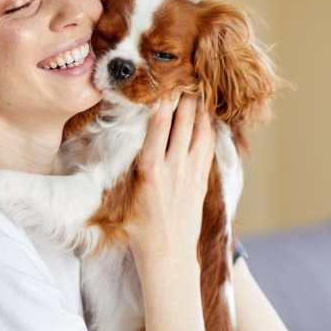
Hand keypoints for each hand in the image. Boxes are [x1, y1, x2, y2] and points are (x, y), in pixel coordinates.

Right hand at [126, 92, 215, 266]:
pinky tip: (207, 116)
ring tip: (199, 87)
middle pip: (183, 123)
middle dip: (185, 97)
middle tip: (186, 74)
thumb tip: (122, 140)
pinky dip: (208, 129)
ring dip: (200, 109)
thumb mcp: (124, 197)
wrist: (167, 256)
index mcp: (150, 171)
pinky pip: (207, 148)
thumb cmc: (138, 229)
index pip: (159, 126)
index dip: (164, 100)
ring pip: (200, 132)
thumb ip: (127, 167)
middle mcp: (174, 169)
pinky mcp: (201, 181)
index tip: (164, 81)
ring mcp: (191, 175)